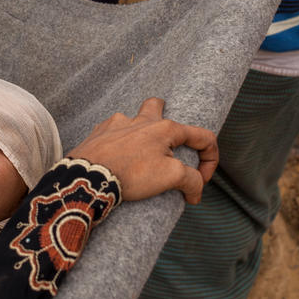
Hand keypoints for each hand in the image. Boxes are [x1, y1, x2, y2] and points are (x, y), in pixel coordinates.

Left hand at [67, 98, 217, 203]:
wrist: (88, 177)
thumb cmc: (131, 173)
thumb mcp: (170, 177)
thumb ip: (191, 181)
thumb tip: (195, 191)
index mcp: (165, 128)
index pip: (202, 137)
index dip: (209, 160)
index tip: (200, 182)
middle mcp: (141, 120)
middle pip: (159, 106)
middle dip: (166, 118)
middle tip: (168, 141)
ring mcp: (117, 124)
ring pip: (133, 118)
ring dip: (140, 133)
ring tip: (140, 154)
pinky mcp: (99, 133)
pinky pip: (113, 132)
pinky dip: (119, 144)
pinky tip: (118, 159)